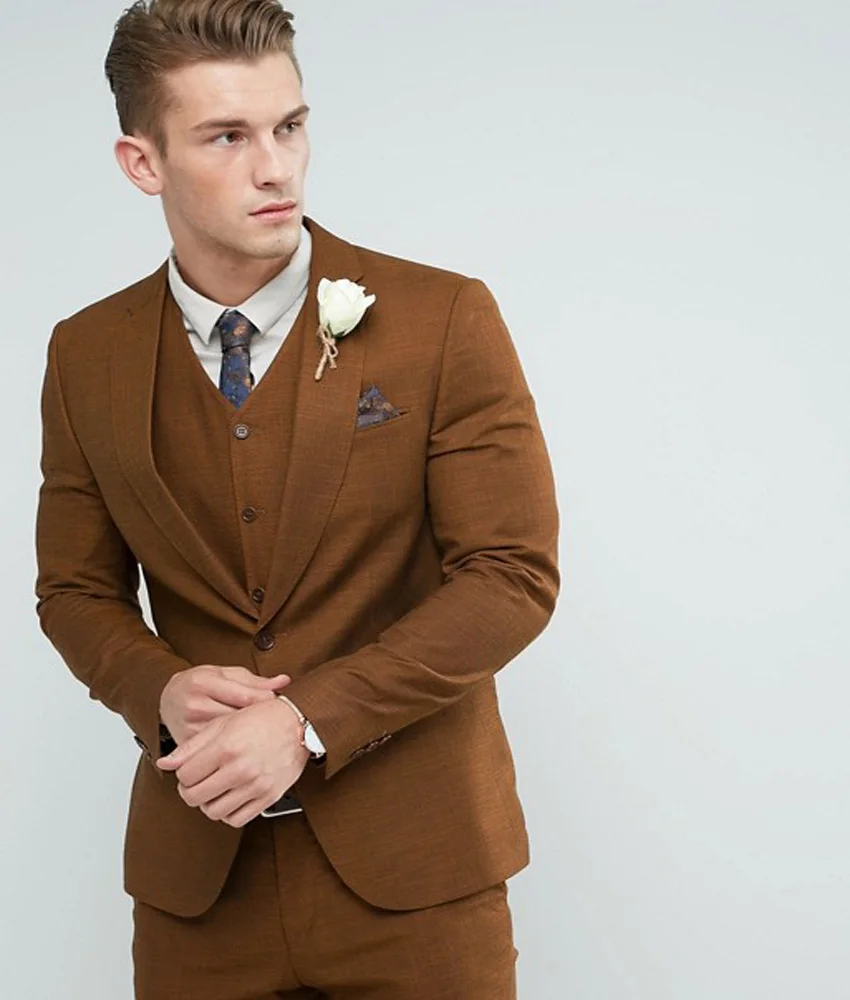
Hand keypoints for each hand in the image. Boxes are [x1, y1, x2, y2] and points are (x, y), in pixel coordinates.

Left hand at [155, 698, 310, 826]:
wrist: (299, 723)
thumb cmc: (262, 718)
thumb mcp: (223, 724)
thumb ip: (191, 746)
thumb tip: (165, 764)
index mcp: (226, 747)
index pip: (185, 776)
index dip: (183, 773)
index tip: (190, 768)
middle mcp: (241, 769)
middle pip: (195, 797)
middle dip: (190, 790)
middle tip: (197, 781)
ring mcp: (255, 785)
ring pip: (213, 812)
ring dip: (208, 803)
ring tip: (214, 789)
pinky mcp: (268, 797)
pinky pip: (236, 819)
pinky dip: (227, 813)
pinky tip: (230, 797)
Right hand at [159, 664, 291, 743]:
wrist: (167, 698)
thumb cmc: (201, 683)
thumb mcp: (225, 674)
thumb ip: (255, 681)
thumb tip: (284, 681)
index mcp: (204, 682)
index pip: (244, 696)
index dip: (266, 703)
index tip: (279, 707)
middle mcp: (195, 705)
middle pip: (238, 719)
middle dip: (259, 722)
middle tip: (273, 724)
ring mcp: (189, 728)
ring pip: (228, 739)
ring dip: (247, 739)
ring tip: (260, 736)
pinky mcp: (188, 746)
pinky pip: (216, 752)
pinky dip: (232, 751)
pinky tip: (243, 748)